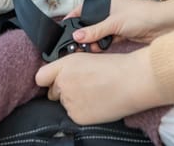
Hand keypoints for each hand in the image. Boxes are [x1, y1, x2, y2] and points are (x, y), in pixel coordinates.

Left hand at [35, 48, 160, 124]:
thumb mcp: (87, 58)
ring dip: (75, 101)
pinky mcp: (77, 115)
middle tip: (83, 87)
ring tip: (95, 93)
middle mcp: (63, 82)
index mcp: (65, 65)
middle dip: (63, 91)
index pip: (40, 77)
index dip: (47, 79)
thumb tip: (62, 76)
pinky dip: (83, 111)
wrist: (133, 81)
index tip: (52, 81)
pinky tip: (97, 103)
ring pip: (65, 104)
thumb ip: (69, 67)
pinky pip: (74, 114)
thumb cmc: (116, 67)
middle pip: (52, 92)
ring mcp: (69, 100)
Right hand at [66, 0, 173, 49]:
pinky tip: (96, 50)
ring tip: (87, 49)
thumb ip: (95, 31)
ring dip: (93, 41)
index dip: (74, 18)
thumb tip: (77, 37)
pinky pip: (107, 40)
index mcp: (106, 1)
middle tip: (76, 44)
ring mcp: (115, 22)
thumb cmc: (142, 14)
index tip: (64, 28)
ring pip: (98, 33)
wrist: (164, 25)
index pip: (84, 8)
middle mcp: (110, 10)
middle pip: (90, 22)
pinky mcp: (121, 33)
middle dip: (84, 34)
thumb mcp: (114, 23)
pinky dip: (102, 45)